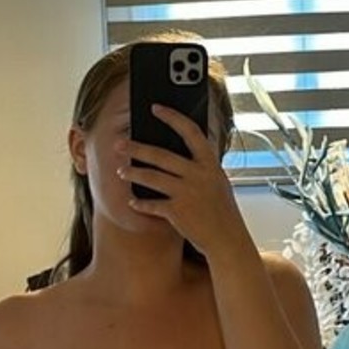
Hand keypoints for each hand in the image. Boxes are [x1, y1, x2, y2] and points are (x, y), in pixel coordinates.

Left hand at [116, 106, 247, 257]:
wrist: (228, 239)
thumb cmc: (223, 211)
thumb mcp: (217, 181)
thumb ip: (201, 166)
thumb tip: (179, 151)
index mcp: (210, 164)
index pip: (190, 132)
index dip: (172, 117)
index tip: (155, 108)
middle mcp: (198, 175)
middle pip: (161, 155)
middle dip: (137, 148)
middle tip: (119, 144)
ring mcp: (187, 193)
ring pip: (152, 178)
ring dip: (133, 173)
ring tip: (120, 171)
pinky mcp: (177, 212)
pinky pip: (152, 205)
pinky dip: (140, 204)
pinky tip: (132, 203)